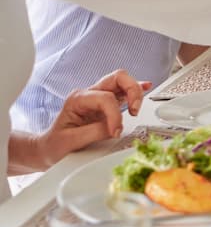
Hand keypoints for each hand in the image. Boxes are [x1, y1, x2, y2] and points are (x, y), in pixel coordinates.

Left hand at [34, 70, 151, 168]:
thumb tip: (115, 128)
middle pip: (117, 78)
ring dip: (135, 91)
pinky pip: (124, 90)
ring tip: (136, 108)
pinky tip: (146, 87)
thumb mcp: (70, 142)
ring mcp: (98, 97)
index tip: (115, 132)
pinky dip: (136, 89)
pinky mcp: (106, 104)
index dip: (115, 115)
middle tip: (134, 110)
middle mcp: (89, 94)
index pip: (105, 98)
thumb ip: (94, 132)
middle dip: (132, 91)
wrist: (48, 148)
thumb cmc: (54, 145)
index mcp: (77, 99)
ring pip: (123, 81)